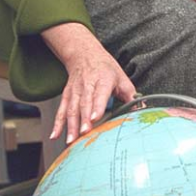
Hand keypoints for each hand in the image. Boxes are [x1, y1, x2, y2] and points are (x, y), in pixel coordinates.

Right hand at [41, 22, 136, 143]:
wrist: (85, 54)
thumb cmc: (105, 68)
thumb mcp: (121, 77)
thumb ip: (130, 95)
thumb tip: (140, 110)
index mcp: (102, 80)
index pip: (99, 94)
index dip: (97, 107)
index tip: (95, 118)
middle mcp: (87, 86)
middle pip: (84, 104)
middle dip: (83, 120)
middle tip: (84, 133)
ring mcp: (75, 91)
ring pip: (71, 109)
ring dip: (70, 126)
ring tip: (71, 141)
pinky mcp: (66, 95)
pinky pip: (61, 111)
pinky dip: (57, 124)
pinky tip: (55, 135)